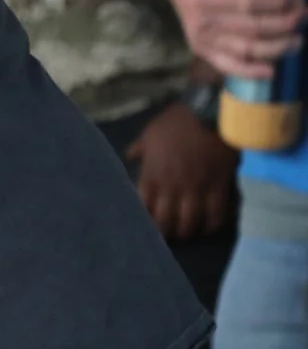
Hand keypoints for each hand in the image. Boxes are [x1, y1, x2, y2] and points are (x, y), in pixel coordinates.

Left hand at [127, 101, 235, 241]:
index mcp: (152, 174)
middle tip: (167, 236)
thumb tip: (129, 156)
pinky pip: (216, 214)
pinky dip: (212, 225)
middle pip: (165, 221)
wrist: (209, 112)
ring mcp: (196, 188)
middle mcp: (172, 186)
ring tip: (186, 234)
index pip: (143, 207)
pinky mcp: (219, 186)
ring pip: (190, 222)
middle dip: (165, 232)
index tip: (145, 227)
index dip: (144, 221)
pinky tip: (209, 227)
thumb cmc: (177, 121)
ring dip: (187, 231)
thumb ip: (139, 149)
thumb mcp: (149, 133)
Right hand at [162, 0, 303, 79]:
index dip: (279, 2)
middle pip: (252, 28)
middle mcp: (200, 20)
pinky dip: (250, 71)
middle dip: (285, 24)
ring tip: (299, 41)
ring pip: (246, 49)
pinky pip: (228, 65)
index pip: (249, 3)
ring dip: (277, 48)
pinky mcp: (202, 49)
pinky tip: (271, 71)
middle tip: (303, 15)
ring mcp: (200, 38)